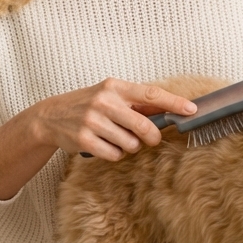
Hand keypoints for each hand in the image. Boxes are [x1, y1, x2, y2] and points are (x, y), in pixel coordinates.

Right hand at [33, 78, 196, 160]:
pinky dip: (114, 154)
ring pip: (130, 144)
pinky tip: (105, 145)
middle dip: (152, 137)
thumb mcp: (109, 95)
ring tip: (116, 138)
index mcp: (114, 87)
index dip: (173, 103)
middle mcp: (104, 102)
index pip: (151, 94)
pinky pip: (114, 155)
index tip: (191, 110)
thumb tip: (169, 111)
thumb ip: (135, 103)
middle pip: (144, 126)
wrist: (51, 116)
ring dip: (128, 146)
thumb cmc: (88, 105)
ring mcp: (93, 121)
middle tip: (152, 140)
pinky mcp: (84, 140)